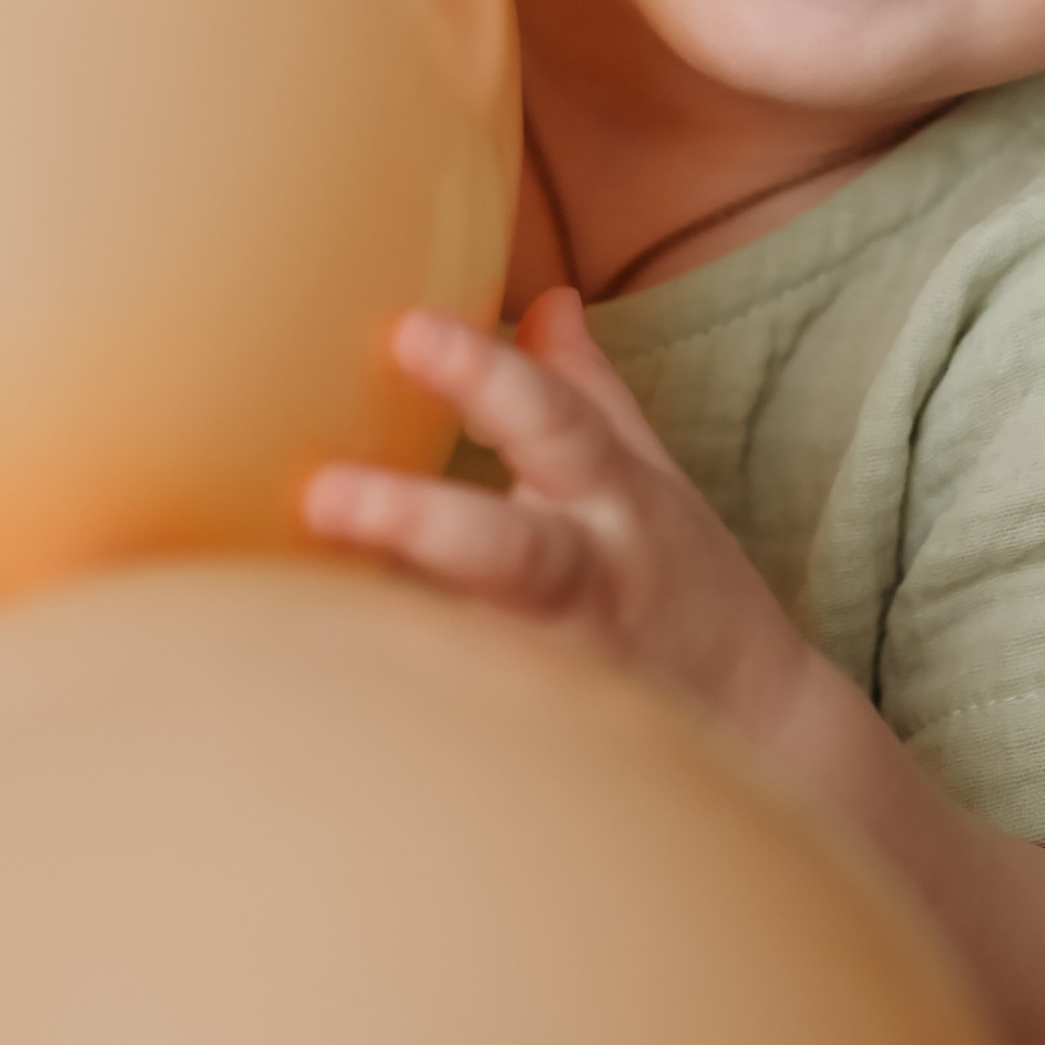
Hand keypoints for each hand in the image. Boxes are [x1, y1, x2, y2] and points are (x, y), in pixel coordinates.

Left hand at [302, 289, 807, 737]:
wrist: (762, 723)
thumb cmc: (678, 579)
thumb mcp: (646, 475)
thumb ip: (588, 391)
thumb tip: (548, 299)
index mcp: (614, 500)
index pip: (555, 421)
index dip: (485, 375)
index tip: (409, 331)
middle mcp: (588, 583)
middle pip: (511, 554)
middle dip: (417, 521)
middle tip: (319, 494)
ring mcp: (562, 673)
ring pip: (479, 660)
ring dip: (390, 638)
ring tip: (282, 618)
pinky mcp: (540, 745)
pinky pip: (462, 731)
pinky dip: (393, 722)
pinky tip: (312, 698)